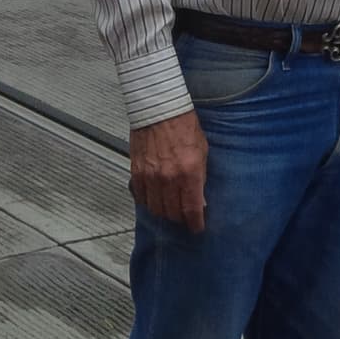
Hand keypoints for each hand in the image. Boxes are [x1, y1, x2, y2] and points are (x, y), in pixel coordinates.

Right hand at [129, 109, 208, 232]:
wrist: (159, 110)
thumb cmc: (184, 126)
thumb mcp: (202, 151)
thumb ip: (201, 177)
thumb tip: (200, 200)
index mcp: (189, 172)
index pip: (191, 209)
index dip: (195, 223)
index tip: (197, 228)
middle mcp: (168, 178)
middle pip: (172, 213)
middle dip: (180, 219)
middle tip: (184, 218)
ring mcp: (150, 177)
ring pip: (155, 209)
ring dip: (164, 213)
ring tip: (170, 210)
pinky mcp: (137, 173)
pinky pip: (141, 198)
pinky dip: (148, 203)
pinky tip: (155, 200)